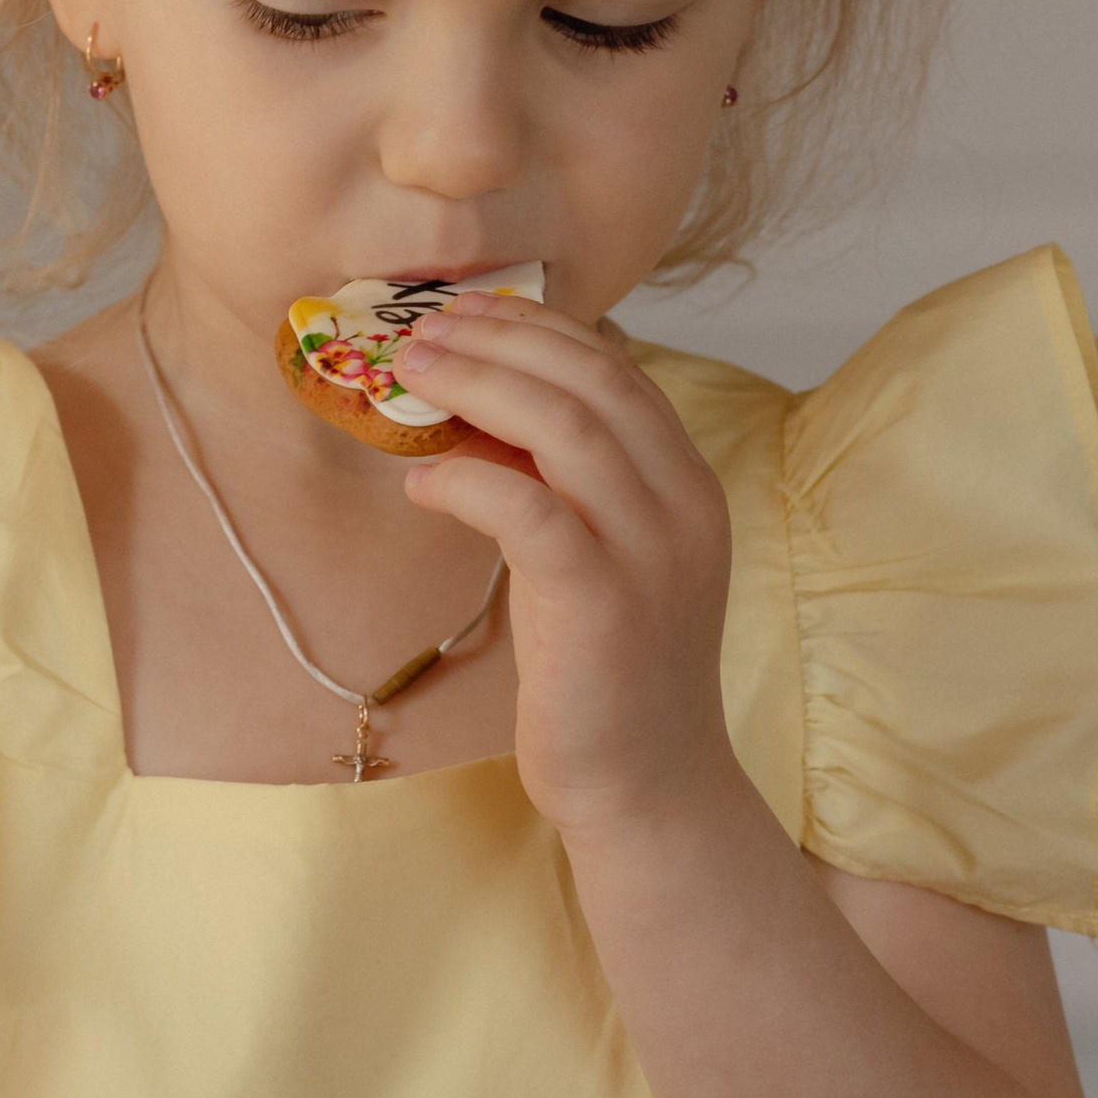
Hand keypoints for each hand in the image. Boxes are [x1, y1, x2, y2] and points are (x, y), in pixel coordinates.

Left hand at [395, 294, 736, 840]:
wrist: (648, 786)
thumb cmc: (607, 672)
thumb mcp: (598, 557)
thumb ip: (564, 487)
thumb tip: (481, 414)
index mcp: (687, 484)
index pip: (616, 371)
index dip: (537, 330)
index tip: (467, 311)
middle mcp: (681, 505)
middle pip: (591, 380)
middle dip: (499, 340)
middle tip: (422, 329)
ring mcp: (648, 551)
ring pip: (564, 426)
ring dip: (476, 386)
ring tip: (410, 375)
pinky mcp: (600, 601)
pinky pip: (527, 509)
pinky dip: (467, 479)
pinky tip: (422, 482)